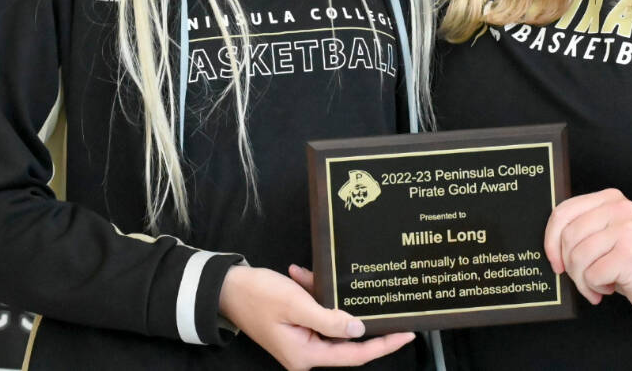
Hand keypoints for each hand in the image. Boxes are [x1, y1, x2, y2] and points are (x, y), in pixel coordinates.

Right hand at [219, 265, 414, 370]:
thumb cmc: (258, 296)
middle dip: (356, 313)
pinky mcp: (295, 325)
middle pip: (346, 338)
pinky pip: (315, 311)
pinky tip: (301, 274)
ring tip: (313, 277)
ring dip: (328, 296)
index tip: (406, 333)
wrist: (225, 288)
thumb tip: (358, 330)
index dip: (383, 344)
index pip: (354, 354)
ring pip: (330, 319)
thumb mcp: (296, 305)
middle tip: (381, 298)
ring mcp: (300, 339)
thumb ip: (330, 320)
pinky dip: (313, 291)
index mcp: (306, 355)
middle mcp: (305, 352)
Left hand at [544, 188, 631, 316]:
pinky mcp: (629, 254)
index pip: (563, 212)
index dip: (550, 240)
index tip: (554, 260)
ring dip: (582, 280)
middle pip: (568, 236)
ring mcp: (625, 230)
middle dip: (569, 265)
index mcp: (610, 199)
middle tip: (582, 278)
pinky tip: (610, 287)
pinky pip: (592, 274)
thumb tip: (551, 244)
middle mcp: (619, 208)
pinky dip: (595, 287)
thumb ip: (584, 229)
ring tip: (597, 284)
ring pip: (578, 256)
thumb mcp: (609, 235)